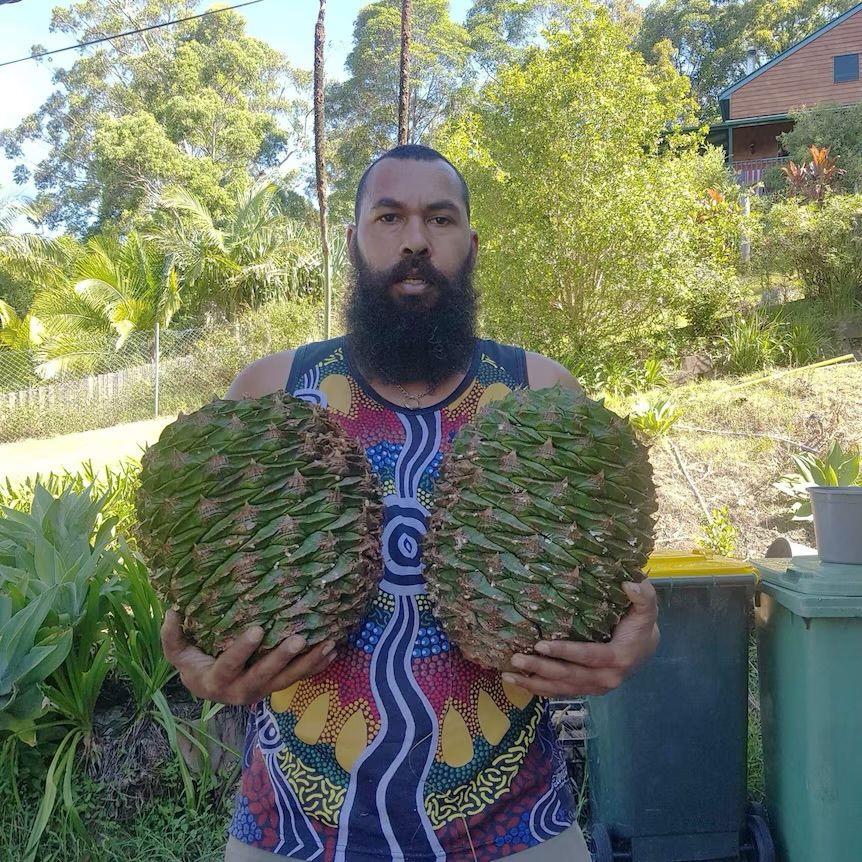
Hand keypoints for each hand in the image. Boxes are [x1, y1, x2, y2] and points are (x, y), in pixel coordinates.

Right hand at [161, 609, 336, 705]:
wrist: (206, 688)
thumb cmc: (192, 663)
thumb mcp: (176, 652)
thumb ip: (172, 635)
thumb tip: (173, 609)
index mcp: (216, 681)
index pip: (229, 665)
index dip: (242, 650)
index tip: (258, 630)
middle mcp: (241, 691)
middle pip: (264, 675)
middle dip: (282, 658)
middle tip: (299, 638)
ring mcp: (261, 690)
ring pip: (287, 679)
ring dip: (308, 662)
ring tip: (328, 644)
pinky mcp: (275, 687)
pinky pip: (298, 679)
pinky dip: (316, 666)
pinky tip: (333, 651)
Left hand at [501, 580, 659, 697]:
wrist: (646, 648)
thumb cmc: (640, 623)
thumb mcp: (647, 607)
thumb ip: (642, 596)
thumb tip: (630, 584)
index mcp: (618, 657)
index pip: (588, 656)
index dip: (564, 651)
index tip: (540, 644)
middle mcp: (607, 678)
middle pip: (569, 675)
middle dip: (541, 669)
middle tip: (515, 658)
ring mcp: (596, 687)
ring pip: (562, 688)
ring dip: (534, 683)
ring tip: (508, 676)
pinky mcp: (587, 690)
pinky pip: (562, 692)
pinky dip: (540, 690)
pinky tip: (519, 684)